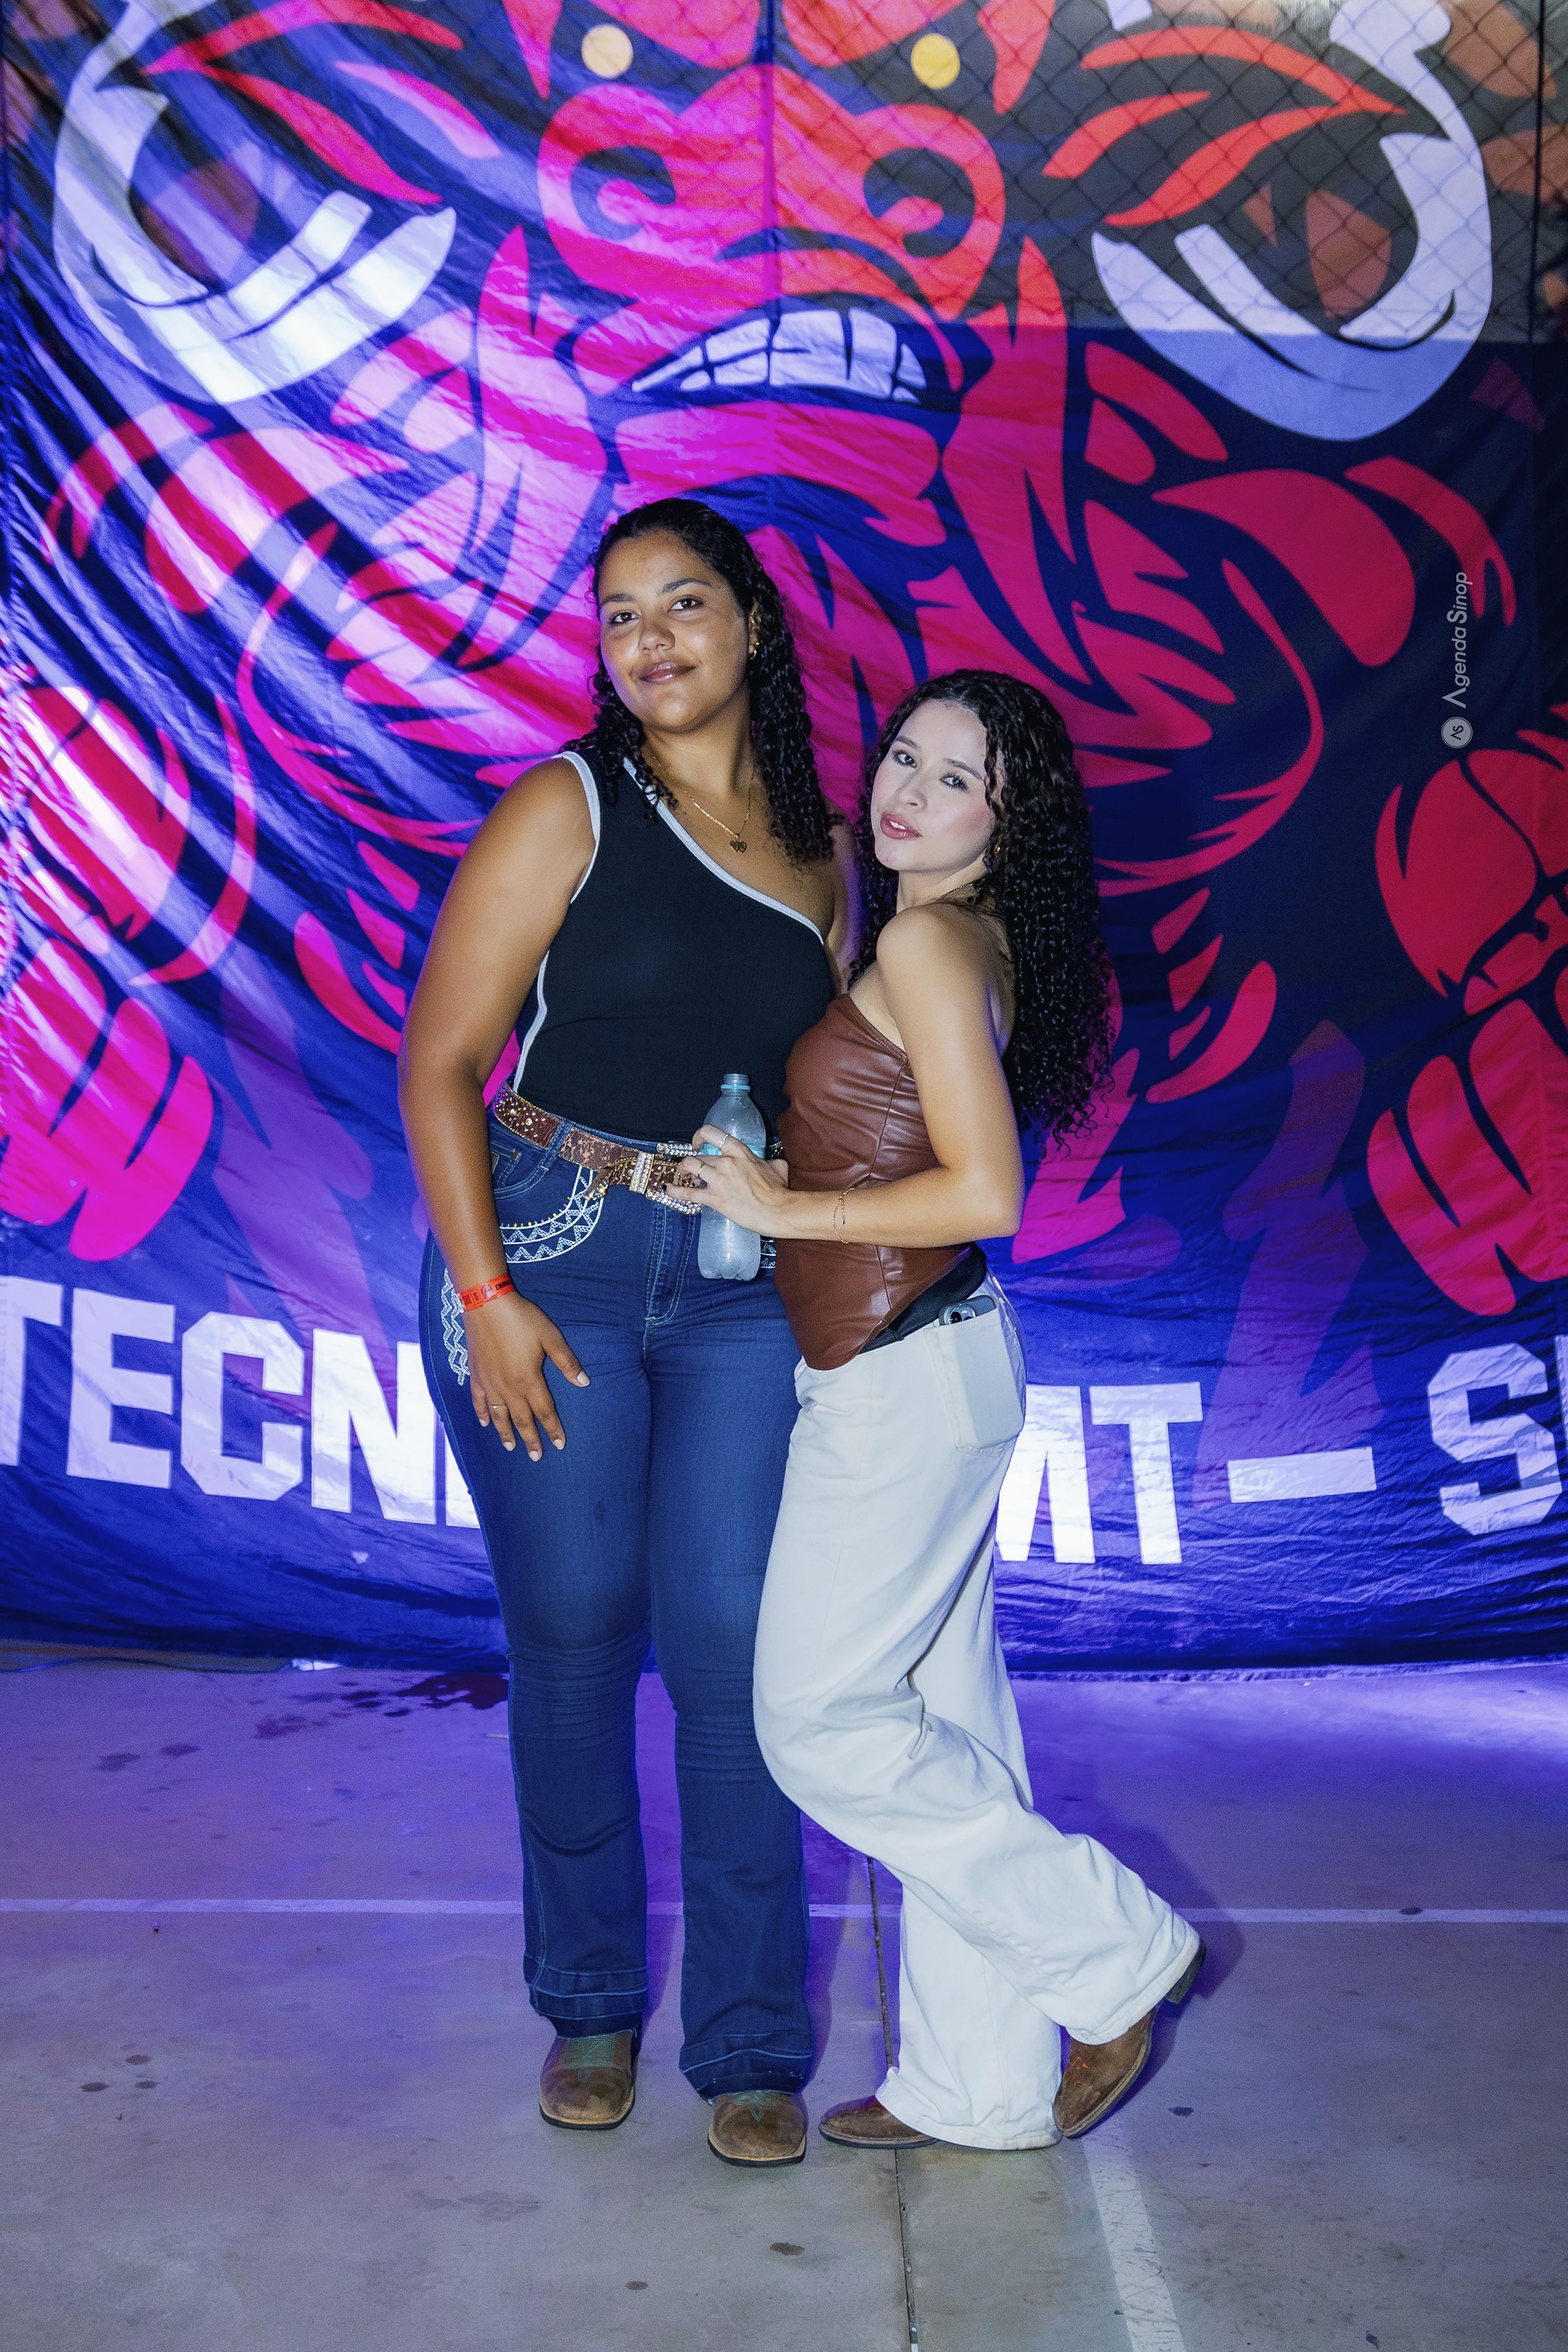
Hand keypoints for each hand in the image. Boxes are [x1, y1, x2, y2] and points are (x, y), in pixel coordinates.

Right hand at [464, 1288, 587, 1460]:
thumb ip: (567, 1362)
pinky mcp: (476, 1375)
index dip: (553, 1429)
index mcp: (529, 1380)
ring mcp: (490, 1383)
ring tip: (511, 1447)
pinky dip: (482, 1414)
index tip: (559, 1445)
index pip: (544, 1412)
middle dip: (530, 1439)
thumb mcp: (550, 1337)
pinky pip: (479, 1401)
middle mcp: (508, 1387)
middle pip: (521, 1419)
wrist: (486, 1305)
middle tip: (536, 1457)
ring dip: (505, 1432)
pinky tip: (485, 1423)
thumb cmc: (522, 1319)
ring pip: (499, 1415)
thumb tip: (584, 1383)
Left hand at [673, 1128, 790, 1233]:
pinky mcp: (714, 1199)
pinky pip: (687, 1192)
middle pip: (699, 1156)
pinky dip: (675, 1190)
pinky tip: (668, 1189)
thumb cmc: (779, 1191)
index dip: (699, 1136)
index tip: (698, 1143)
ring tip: (686, 1177)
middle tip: (696, 1172)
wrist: (778, 1210)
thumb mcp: (777, 1166)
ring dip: (685, 1171)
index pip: (711, 1133)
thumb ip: (769, 1160)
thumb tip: (770, 1162)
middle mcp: (726, 1162)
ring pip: (690, 1167)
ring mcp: (718, 1180)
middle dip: (695, 1163)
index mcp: (739, 1151)